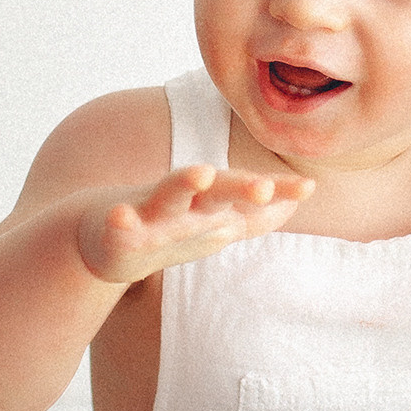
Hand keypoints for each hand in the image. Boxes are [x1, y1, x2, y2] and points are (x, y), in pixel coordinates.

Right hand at [75, 165, 311, 284]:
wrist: (100, 238)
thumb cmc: (165, 228)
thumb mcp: (213, 225)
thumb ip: (254, 215)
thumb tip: (296, 202)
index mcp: (209, 204)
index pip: (248, 194)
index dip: (277, 191)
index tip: (309, 187)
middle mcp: (184, 202)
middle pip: (216, 190)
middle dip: (240, 187)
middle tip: (264, 187)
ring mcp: (149, 213)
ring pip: (168, 195)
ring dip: (184, 183)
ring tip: (201, 173)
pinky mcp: (117, 231)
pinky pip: (119, 227)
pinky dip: (120, 221)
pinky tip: (121, 217)